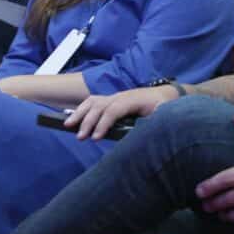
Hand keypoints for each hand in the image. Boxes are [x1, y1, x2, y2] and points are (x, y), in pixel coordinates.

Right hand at [64, 85, 178, 139]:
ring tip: (68, 126)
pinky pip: (93, 103)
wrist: (165, 95)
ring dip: (79, 113)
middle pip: (99, 105)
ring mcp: (114, 97)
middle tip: (80, 137)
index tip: (95, 138)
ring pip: (92, 102)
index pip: (113, 110)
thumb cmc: (163, 107)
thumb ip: (154, 122)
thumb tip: (145, 132)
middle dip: (87, 120)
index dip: (103, 123)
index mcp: (132, 100)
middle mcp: (120, 97)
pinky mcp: (111, 101)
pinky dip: (82, 110)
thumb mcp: (163, 115)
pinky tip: (73, 120)